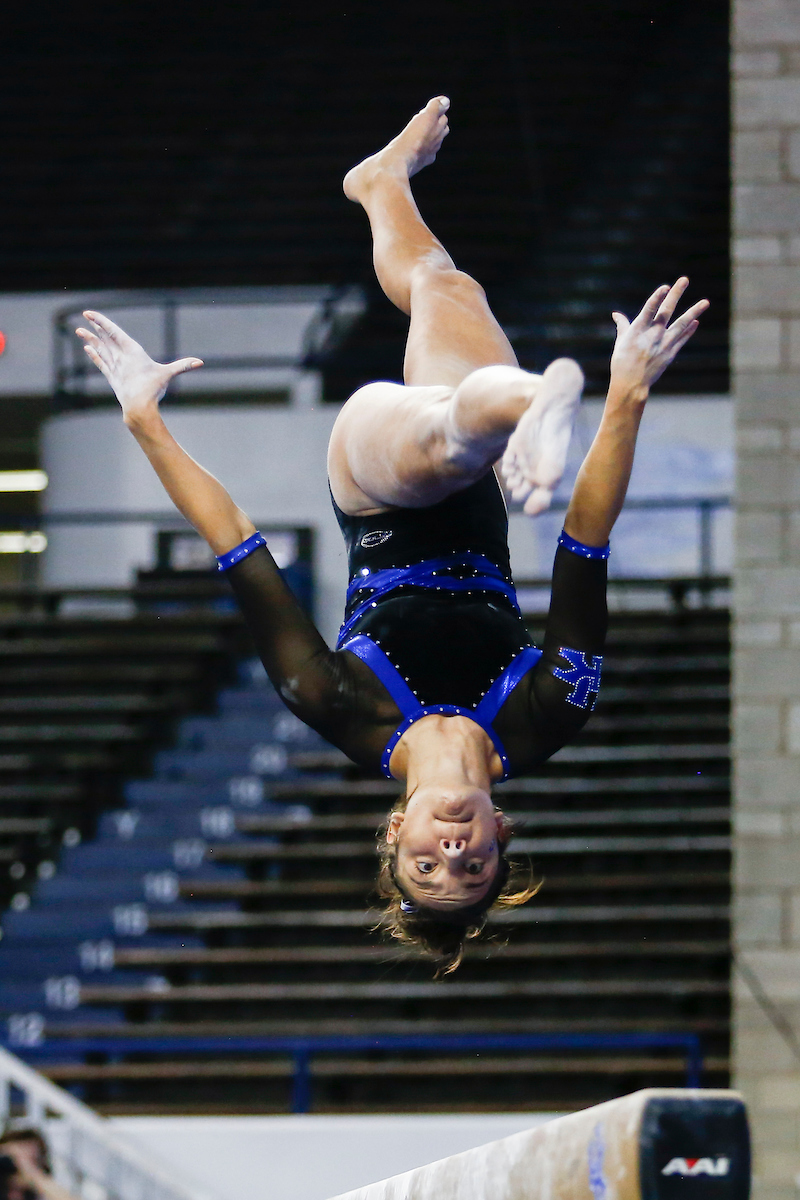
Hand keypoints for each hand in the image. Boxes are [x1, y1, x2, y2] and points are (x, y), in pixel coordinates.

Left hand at [75, 311, 202, 420]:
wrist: (138, 407)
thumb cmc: (153, 389)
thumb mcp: (167, 374)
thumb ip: (183, 366)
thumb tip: (200, 363)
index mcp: (132, 351)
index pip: (113, 331)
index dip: (101, 321)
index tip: (89, 314)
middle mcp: (120, 357)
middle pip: (105, 338)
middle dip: (95, 327)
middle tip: (85, 316)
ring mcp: (114, 368)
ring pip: (100, 349)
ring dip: (90, 339)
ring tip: (80, 331)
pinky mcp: (112, 378)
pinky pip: (101, 363)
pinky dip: (94, 355)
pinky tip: (88, 349)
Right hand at [609, 278, 708, 397]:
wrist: (631, 384)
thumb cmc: (622, 362)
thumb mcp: (621, 342)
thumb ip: (623, 325)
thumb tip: (616, 314)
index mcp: (637, 330)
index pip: (649, 310)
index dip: (657, 298)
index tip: (665, 287)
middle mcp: (652, 335)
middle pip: (667, 311)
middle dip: (676, 294)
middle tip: (684, 280)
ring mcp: (663, 344)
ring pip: (682, 324)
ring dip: (694, 312)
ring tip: (706, 302)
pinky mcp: (670, 353)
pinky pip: (682, 339)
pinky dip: (689, 330)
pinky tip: (696, 321)